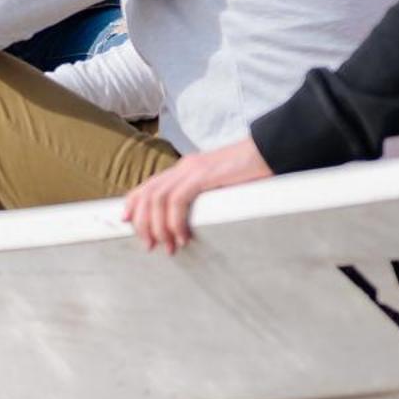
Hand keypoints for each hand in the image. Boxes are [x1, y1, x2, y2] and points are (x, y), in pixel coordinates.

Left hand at [121, 135, 273, 254]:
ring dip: (159, 227)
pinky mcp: (203, 175)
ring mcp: (192, 169)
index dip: (133, 205)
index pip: (149, 186)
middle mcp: (183, 167)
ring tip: (169, 247)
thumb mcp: (221, 187)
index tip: (128, 224)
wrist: (271, 151)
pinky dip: (175, 221)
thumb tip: (196, 223)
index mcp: (185, 169)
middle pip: (147, 194)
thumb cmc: (251, 173)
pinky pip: (178, 200)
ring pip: (158, 199)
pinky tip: (183, 236)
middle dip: (143, 223)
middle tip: (150, 246)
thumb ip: (205, 198)